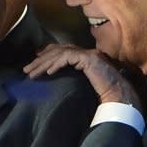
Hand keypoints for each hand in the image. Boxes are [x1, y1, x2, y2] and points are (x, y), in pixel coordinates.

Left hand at [23, 44, 143, 110]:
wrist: (119, 95)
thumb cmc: (104, 94)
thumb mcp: (82, 84)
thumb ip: (72, 78)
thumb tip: (55, 80)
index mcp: (85, 57)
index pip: (62, 50)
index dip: (47, 54)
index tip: (35, 61)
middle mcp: (86, 52)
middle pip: (58, 50)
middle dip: (40, 60)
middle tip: (27, 69)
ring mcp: (88, 54)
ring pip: (60, 53)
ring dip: (44, 63)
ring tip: (32, 73)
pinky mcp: (90, 58)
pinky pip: (68, 57)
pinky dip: (56, 64)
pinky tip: (48, 72)